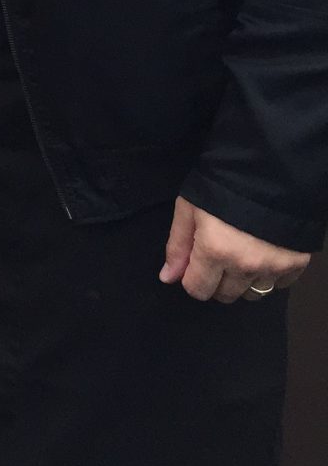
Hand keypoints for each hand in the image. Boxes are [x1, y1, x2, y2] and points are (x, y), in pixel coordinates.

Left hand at [159, 196, 310, 301]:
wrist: (268, 170)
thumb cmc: (219, 186)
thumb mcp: (188, 209)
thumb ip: (177, 247)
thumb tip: (167, 277)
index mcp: (215, 251)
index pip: (197, 289)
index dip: (191, 277)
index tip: (195, 262)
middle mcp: (246, 265)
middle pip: (224, 295)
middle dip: (215, 280)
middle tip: (217, 255)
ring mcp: (274, 267)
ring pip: (252, 294)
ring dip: (242, 280)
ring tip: (240, 253)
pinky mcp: (297, 264)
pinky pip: (278, 285)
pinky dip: (268, 275)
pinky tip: (262, 253)